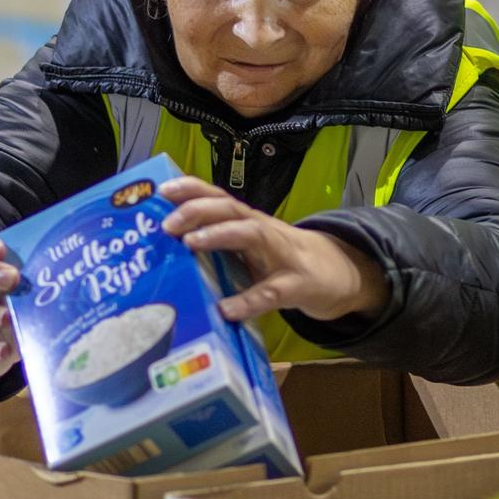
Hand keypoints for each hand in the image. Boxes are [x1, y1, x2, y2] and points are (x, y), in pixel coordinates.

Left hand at [160, 177, 388, 323]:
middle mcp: (263, 230)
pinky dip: (248, 300)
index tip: (162, 190)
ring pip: (251, 234)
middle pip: (230, 208)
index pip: (218, 196)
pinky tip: (227, 309)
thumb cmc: (281, 261)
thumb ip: (220, 246)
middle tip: (167, 225)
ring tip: (191, 243)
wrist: (335, 274)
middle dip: (197, 210)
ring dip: (220, 234)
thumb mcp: (251, 249)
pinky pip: (270, 292)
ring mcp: (282, 255)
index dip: (191, 189)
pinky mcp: (296, 285)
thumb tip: (168, 253)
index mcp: (248, 221)